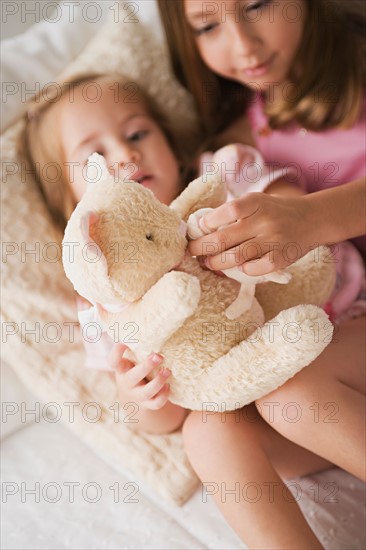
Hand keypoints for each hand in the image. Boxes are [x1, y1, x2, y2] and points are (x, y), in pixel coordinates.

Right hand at [108, 343, 170, 410]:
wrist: (134, 394)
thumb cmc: (134, 366)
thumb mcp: (131, 356)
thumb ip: (134, 342)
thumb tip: (138, 313)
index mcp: (121, 368)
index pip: (113, 361)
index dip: (117, 352)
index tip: (124, 342)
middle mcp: (126, 382)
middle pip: (132, 377)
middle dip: (145, 367)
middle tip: (158, 356)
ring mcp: (136, 395)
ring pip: (145, 393)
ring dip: (158, 382)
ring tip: (168, 370)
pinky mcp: (147, 404)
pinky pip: (155, 403)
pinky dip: (163, 395)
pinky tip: (169, 385)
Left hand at [188, 193, 313, 274]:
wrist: (313, 219)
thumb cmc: (275, 212)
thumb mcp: (257, 203)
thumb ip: (234, 213)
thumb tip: (201, 229)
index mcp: (255, 202)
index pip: (226, 212)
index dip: (207, 223)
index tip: (196, 229)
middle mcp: (264, 220)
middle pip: (224, 238)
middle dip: (201, 247)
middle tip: (191, 251)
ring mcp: (274, 240)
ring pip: (236, 256)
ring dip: (216, 262)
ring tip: (208, 263)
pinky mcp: (282, 258)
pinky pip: (255, 269)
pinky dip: (243, 270)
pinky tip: (237, 268)